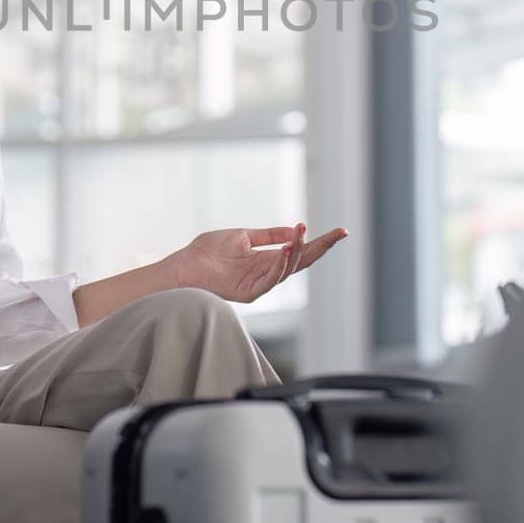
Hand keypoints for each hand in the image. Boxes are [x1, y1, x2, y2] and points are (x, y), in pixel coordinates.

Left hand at [167, 223, 348, 303]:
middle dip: (321, 247)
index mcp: (267, 260)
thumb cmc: (207, 252)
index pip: (300, 251)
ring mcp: (259, 284)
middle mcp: (267, 273)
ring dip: (299, 251)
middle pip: (302, 261)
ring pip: (289, 270)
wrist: (182, 267)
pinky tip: (287, 250)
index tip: (341, 231)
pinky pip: (270, 280)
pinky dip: (280, 265)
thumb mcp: (243, 236)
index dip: (320, 241)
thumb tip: (296, 229)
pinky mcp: (248, 292)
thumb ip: (269, 235)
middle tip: (339, 233)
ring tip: (304, 233)